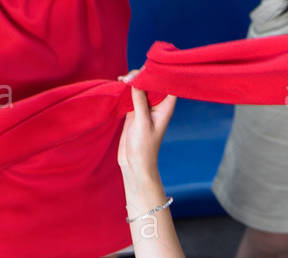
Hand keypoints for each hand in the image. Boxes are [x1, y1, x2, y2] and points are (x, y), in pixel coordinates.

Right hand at [117, 82, 175, 212]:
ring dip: (132, 80)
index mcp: (166, 107)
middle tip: (130, 76)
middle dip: (143, 74)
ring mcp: (145, 107)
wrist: (134, 164)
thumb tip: (135, 79)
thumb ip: (139, 99)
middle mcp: (157, 105)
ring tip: (122, 80)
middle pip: (153, 81)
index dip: (162, 72)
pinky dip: (125, 88)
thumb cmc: (144, 147)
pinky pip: (131, 93)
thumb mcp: (141, 122)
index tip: (150, 64)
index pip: (168, 83)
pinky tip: (119, 84)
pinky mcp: (134, 111)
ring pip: (141, 86)